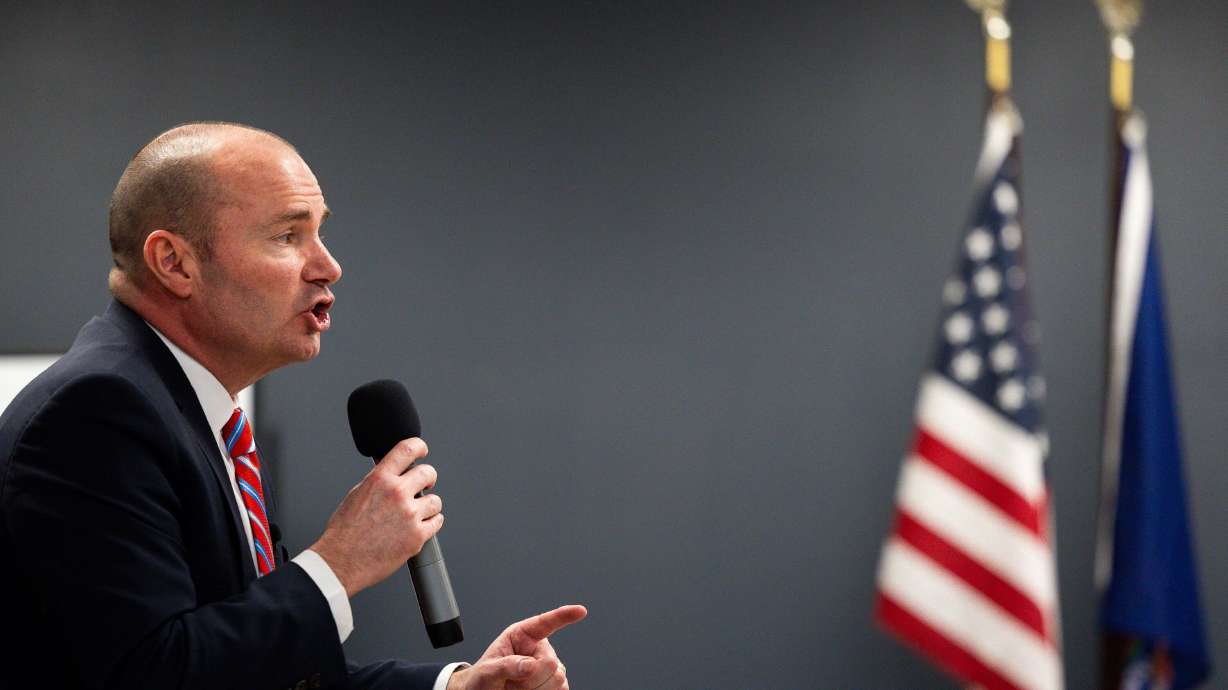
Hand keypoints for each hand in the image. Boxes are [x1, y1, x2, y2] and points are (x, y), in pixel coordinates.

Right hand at [309, 438, 442, 596]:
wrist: (342, 561)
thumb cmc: (344, 532)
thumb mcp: (356, 494)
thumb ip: (378, 481)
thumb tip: (392, 473)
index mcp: (379, 479)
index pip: (407, 449)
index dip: (419, 446)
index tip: (422, 450)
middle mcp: (397, 493)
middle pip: (428, 473)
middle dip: (428, 478)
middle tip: (424, 485)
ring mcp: (409, 514)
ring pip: (435, 500)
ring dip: (428, 505)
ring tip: (416, 513)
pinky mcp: (417, 536)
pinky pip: (437, 521)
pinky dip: (431, 523)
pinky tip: (420, 525)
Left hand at [448, 605, 587, 689]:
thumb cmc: (482, 679)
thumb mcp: (486, 670)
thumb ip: (506, 665)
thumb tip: (530, 665)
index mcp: (522, 636)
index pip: (545, 623)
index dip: (563, 616)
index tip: (580, 611)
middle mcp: (539, 649)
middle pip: (550, 663)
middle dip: (531, 679)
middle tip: (510, 683)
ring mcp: (549, 667)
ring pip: (557, 680)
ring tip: (516, 689)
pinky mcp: (554, 685)